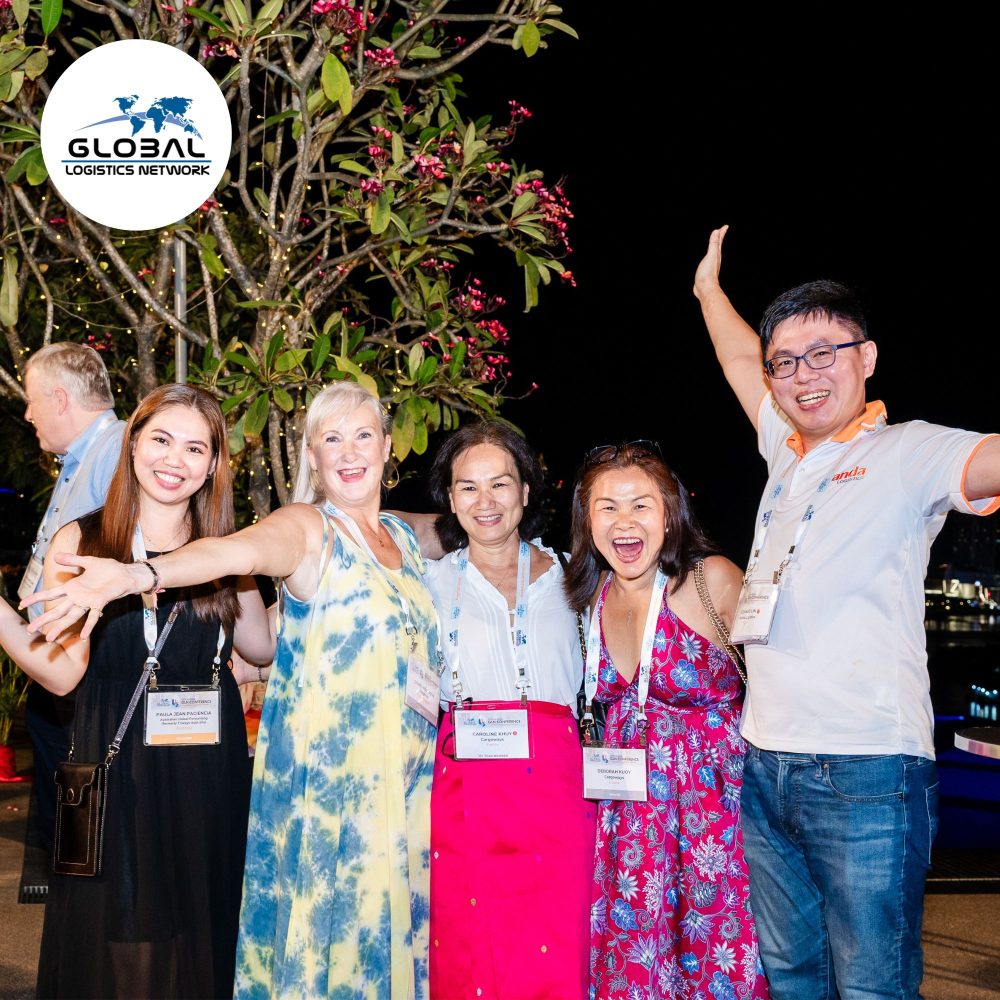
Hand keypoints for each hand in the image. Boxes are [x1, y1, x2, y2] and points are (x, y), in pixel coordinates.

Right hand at [20, 553, 147, 642]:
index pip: (50, 594)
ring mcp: (88, 602)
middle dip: (43, 619)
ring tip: (49, 637)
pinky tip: (81, 635)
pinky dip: (88, 625)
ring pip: (71, 616)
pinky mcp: (100, 603)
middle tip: (30, 629)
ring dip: (60, 626)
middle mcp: (78, 597)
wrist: (127, 573)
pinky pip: (93, 616)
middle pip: (57, 610)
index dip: (36, 598)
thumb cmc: (109, 569)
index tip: (22, 604)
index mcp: (73, 587)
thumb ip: (73, 560)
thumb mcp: (88, 561)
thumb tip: (56, 556)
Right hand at [693, 224, 728, 302]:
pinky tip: (707, 258)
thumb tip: (716, 231)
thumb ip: (713, 244)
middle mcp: (715, 259)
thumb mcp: (711, 256)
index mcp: (716, 255)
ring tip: (715, 243)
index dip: (721, 233)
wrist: (705, 289)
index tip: (725, 226)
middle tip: (721, 232)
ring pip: (713, 253)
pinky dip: (708, 255)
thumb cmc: (707, 273)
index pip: (719, 241)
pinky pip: (708, 260)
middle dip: (719, 238)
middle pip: (717, 246)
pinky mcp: (705, 271)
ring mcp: (710, 265)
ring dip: (714, 247)